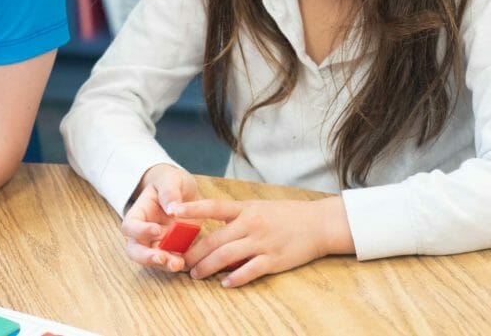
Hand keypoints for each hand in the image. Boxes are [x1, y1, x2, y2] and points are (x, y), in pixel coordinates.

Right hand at [119, 164, 199, 271]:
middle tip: (162, 258)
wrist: (183, 190)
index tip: (157, 229)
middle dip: (146, 257)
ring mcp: (159, 243)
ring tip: (178, 264)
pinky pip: (173, 261)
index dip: (140, 231)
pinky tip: (189, 263)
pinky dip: (180, 264)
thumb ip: (169, 192)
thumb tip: (172, 209)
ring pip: (154, 260)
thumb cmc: (171, 182)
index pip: (130, 226)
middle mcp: (145, 233)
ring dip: (165, 265)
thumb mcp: (170, 180)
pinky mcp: (175, 249)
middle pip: (135, 251)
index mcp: (139, 214)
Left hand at [172, 196, 353, 287]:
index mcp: (246, 209)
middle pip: (215, 239)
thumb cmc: (286, 215)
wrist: (318, 224)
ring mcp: (262, 242)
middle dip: (194, 252)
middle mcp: (251, 224)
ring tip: (196, 274)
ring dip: (208, 267)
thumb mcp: (258, 208)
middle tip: (179, 261)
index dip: (192, 209)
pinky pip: (250, 270)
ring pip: (227, 256)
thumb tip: (211, 226)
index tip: (172, 212)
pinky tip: (224, 284)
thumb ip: (236, 217)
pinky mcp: (273, 259)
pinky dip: (235, 278)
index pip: (213, 207)